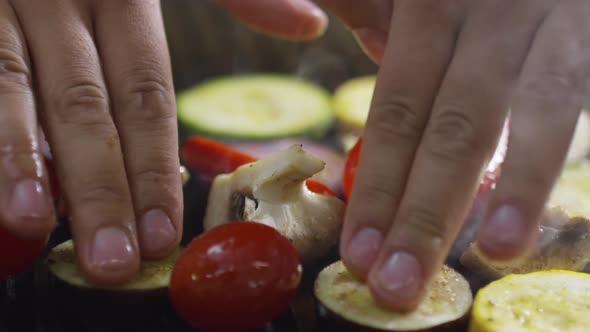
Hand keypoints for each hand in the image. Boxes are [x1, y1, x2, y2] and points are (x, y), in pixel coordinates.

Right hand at [0, 0, 181, 284]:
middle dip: (100, 189)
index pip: (147, 94)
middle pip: (85, 107)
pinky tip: (3, 190)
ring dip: (21, 162)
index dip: (154, 167)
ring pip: (12, 88)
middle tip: (112, 259)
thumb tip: (311, 24)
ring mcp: (2, 2)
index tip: (161, 234)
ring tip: (34, 222)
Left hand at [218, 0, 589, 309]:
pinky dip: (555, 157)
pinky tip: (536, 208)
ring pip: (533, 111)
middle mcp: (487, 11)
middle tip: (398, 284)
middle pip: (451, 126)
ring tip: (492, 252)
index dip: (376, 187)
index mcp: (427, 2)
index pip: (395, 112)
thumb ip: (379, 9)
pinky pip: (576, 97)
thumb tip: (364, 45)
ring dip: (514, 189)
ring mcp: (548, 17)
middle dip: (423, 213)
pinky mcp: (589, 31)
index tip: (358, 252)